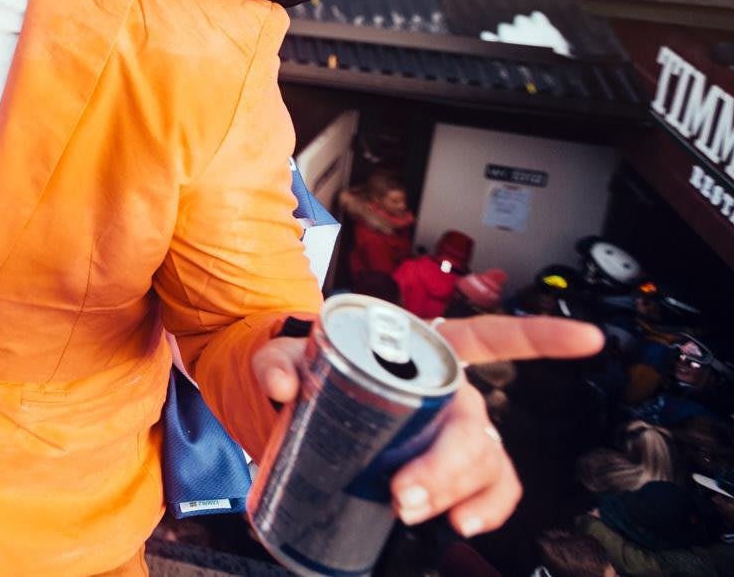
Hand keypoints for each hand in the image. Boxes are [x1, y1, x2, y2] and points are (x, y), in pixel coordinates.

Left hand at [251, 313, 603, 535]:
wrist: (297, 408)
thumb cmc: (307, 370)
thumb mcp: (285, 355)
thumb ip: (275, 361)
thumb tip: (280, 384)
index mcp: (423, 350)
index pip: (490, 337)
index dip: (540, 338)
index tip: (589, 338)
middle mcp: (451, 391)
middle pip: (474, 424)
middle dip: (447, 464)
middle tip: (403, 493)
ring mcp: (455, 434)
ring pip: (485, 463)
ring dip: (459, 492)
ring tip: (413, 512)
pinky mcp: (449, 472)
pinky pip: (490, 492)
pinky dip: (486, 512)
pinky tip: (460, 526)